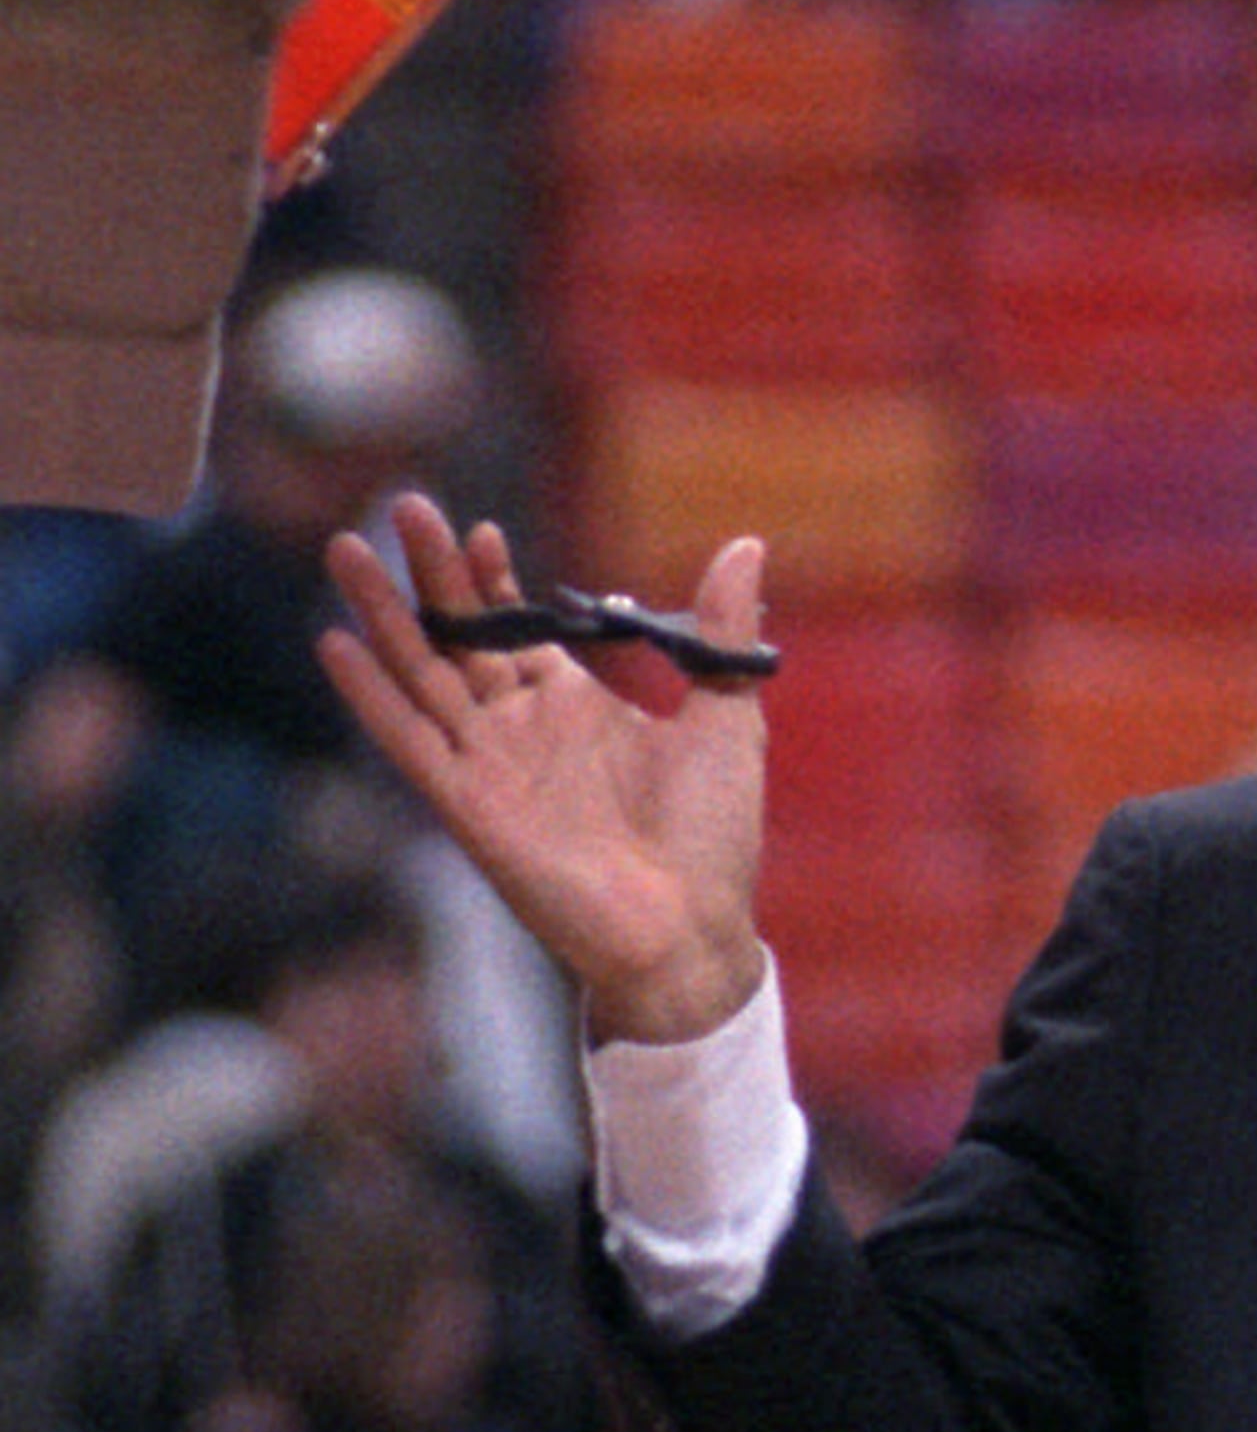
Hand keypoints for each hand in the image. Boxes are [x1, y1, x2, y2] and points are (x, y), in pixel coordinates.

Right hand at [320, 493, 771, 1041]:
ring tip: (344, 547)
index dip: (492, 580)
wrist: (690, 928)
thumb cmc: (711, 835)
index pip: (514, 629)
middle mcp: (522, 729)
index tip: (481, 529)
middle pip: (458, 635)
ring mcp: (489, 765)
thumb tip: (746, 546)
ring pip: (421, 672)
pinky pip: (408, 741)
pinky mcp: (467, 804)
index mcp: (575, 706)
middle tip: (404, 503)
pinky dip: (371, 695)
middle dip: (429, 572)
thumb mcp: (727, 716)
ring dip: (382, 613)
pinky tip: (335, 644)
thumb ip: (721, 632)